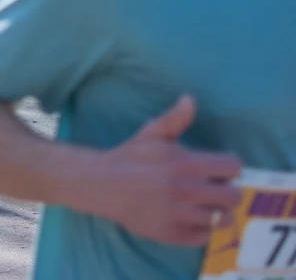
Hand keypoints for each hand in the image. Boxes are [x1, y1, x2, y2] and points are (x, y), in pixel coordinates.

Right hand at [89, 96, 240, 246]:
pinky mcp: (174, 234)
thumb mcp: (151, 133)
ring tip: (201, 205)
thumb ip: (175, 118)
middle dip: (225, 190)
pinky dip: (201, 228)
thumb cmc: (130, 156)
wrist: (103, 185)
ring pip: (222, 219)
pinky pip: (205, 236)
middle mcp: (189, 191)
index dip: (227, 166)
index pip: (233, 168)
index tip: (216, 168)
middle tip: (211, 188)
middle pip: (233, 197)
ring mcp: (182, 215)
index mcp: (187, 164)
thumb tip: (190, 99)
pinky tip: (189, 217)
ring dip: (215, 211)